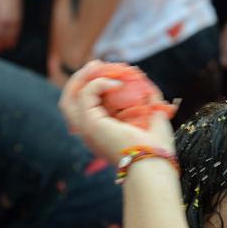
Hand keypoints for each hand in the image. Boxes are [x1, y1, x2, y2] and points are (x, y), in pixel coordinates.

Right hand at [59, 61, 175, 164]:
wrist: (154, 163)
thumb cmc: (157, 146)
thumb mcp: (153, 116)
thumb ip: (148, 98)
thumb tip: (143, 80)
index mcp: (103, 133)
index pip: (86, 105)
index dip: (94, 86)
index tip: (112, 73)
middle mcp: (90, 133)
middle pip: (70, 100)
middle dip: (82, 78)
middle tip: (98, 64)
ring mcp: (87, 130)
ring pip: (69, 97)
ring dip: (83, 77)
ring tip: (100, 65)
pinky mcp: (90, 124)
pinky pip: (85, 95)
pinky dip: (98, 83)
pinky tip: (117, 83)